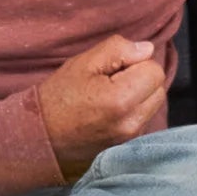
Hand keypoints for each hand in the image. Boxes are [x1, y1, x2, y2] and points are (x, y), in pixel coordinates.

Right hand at [38, 35, 167, 179]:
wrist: (38, 138)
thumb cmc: (57, 97)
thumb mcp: (83, 63)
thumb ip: (118, 49)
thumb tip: (147, 49)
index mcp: (121, 100)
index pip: (154, 70)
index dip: (135, 63)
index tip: (112, 69)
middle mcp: (131, 123)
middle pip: (158, 88)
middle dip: (141, 79)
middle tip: (110, 81)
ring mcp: (130, 138)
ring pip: (153, 104)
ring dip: (139, 95)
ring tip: (108, 96)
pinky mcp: (126, 146)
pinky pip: (143, 119)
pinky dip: (133, 110)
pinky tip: (109, 111)